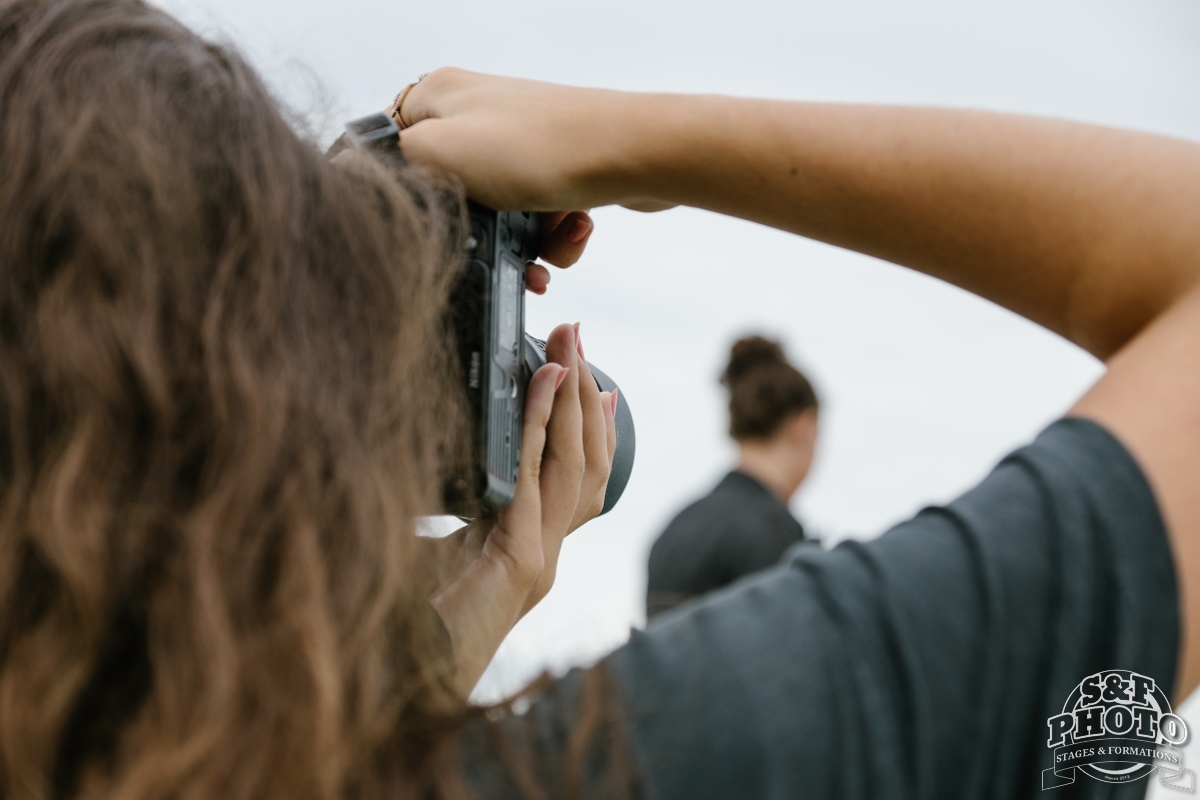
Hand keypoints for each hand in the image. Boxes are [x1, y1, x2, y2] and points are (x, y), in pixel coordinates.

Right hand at [397, 69, 674, 293]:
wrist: (632, 154)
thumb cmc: (538, 146)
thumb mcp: (438, 153)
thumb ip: (389, 164)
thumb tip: (350, 172)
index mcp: (436, 97)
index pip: (386, 146)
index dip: (396, 193)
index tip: (410, 228)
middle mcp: (476, 113)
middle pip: (448, 192)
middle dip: (474, 233)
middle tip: (492, 252)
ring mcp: (518, 142)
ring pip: (497, 215)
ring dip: (521, 243)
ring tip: (544, 244)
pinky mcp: (555, 168)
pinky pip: (537, 218)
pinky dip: (552, 236)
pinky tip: (572, 229)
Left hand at [429, 322, 616, 696]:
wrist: (399, 682)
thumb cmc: (407, 620)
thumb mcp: (433, 547)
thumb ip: (451, 510)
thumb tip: (423, 451)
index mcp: (527, 552)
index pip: (581, 483)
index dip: (596, 431)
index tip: (601, 385)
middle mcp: (545, 555)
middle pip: (587, 464)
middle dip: (587, 394)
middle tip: (579, 335)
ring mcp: (539, 559)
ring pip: (575, 465)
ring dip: (573, 396)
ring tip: (570, 344)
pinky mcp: (521, 558)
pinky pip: (534, 475)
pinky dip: (540, 420)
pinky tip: (543, 380)